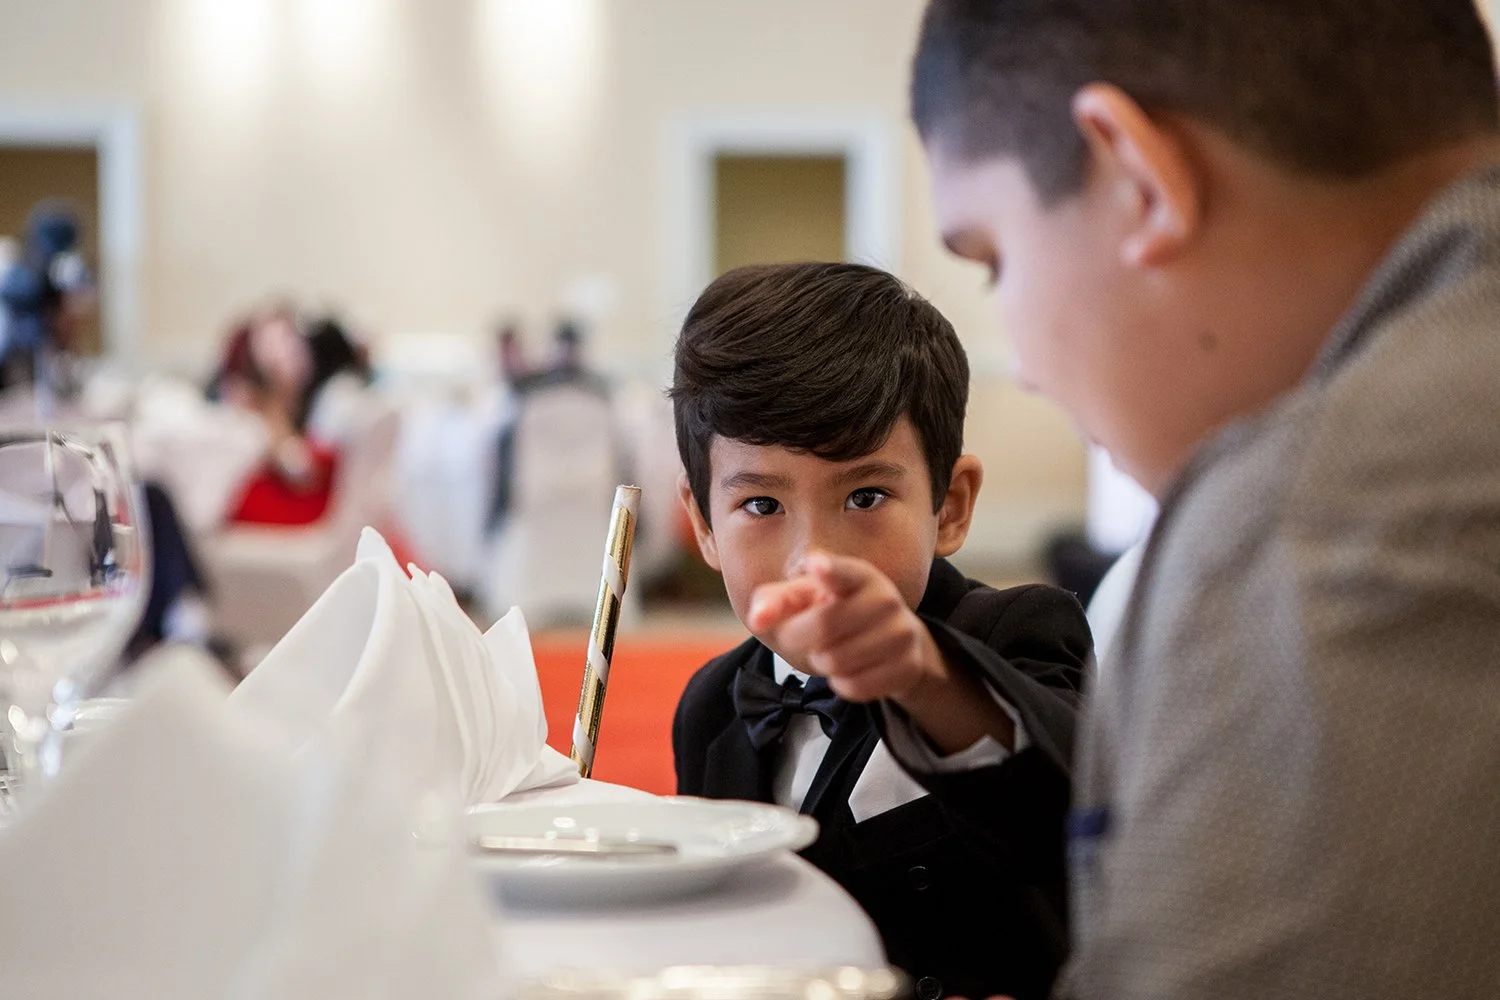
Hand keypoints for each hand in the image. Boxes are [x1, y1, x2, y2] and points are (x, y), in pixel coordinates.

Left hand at [746, 551, 943, 704]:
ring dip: (821, 662)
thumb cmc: (835, 610)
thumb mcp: (807, 598)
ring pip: (835, 661)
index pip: (844, 572)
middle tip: (802, 635)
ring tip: (833, 649)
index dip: (830, 570)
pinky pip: (853, 686)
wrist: (894, 639)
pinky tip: (851, 668)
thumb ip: (775, 602)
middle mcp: (885, 599)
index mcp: (858, 575)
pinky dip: (840, 683)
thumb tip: (756, 619)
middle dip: (799, 637)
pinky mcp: (908, 667)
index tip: (816, 564)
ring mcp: (901, 633)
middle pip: (823, 626)